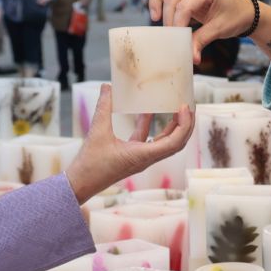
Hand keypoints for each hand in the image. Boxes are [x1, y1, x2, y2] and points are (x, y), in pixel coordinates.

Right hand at [66, 84, 194, 200]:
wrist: (81, 184)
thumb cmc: (90, 164)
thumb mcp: (97, 132)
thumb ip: (103, 108)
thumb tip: (106, 86)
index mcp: (143, 156)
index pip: (174, 142)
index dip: (183, 125)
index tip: (184, 107)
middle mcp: (147, 158)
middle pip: (176, 143)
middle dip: (186, 125)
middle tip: (189, 105)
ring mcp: (141, 158)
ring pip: (165, 142)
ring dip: (173, 126)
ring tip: (177, 107)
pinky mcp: (133, 156)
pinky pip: (148, 140)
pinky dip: (151, 126)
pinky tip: (148, 111)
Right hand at [146, 0, 255, 56]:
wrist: (246, 11)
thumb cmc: (236, 17)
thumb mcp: (220, 29)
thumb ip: (202, 41)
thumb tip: (192, 58)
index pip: (184, 6)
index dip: (177, 24)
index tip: (176, 40)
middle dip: (168, 19)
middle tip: (170, 36)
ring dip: (158, 1)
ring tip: (155, 18)